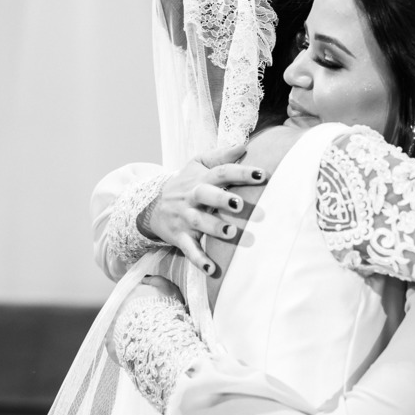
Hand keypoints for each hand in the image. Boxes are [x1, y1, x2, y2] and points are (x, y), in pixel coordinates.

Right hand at [138, 143, 266, 274]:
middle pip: (205, 194)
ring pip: (199, 222)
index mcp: (200, 179)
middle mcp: (192, 198)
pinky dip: (199, 260)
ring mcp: (185, 218)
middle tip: (240, 203)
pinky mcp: (180, 237)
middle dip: (221, 198)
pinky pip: (189, 250)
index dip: (241, 172)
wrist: (152, 207)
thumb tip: (244, 144)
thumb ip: (220, 156)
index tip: (262, 175)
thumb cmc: (185, 184)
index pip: (221, 172)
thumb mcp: (198, 165)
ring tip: (231, 232)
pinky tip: (211, 269)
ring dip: (214, 228)